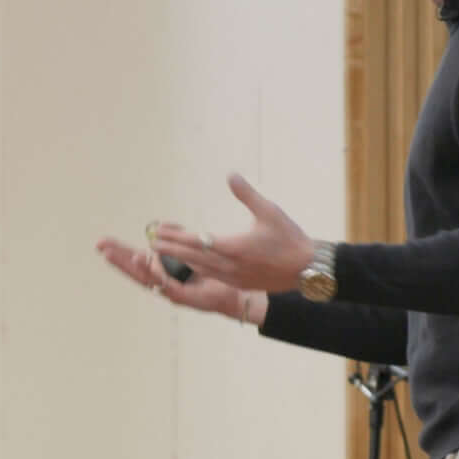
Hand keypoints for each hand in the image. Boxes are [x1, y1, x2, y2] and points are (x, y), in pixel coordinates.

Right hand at [94, 235, 260, 322]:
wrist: (236, 294)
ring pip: (145, 278)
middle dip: (117, 258)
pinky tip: (144, 261)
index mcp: (163, 273)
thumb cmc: (213, 275)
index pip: (136, 260)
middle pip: (135, 270)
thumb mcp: (191, 251)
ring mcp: (171, 293)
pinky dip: (153, 273)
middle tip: (100, 246)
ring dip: (129, 265)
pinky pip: (165, 284)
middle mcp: (163, 285)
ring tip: (113, 254)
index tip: (103, 242)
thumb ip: (177, 238)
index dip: (120, 252)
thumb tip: (161, 225)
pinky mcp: (184, 298)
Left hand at [143, 173, 319, 294]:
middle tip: (150, 242)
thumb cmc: (290, 238)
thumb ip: (246, 194)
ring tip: (165, 251)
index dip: (173, 237)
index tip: (156, 232)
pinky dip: (197, 268)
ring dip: (181, 260)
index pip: (195, 242)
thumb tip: (230, 175)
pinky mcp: (239, 284)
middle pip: (191, 257)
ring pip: (199, 269)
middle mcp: (229, 266)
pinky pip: (211, 276)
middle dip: (169, 250)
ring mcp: (233, 278)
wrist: (308, 268)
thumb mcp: (269, 211)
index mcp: (234, 248)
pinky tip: (191, 263)